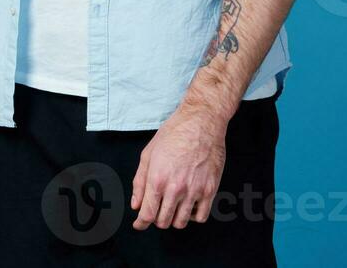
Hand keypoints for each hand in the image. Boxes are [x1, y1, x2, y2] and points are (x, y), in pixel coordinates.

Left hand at [130, 104, 227, 229]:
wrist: (201, 123)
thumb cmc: (173, 134)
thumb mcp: (148, 154)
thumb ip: (139, 182)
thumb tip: (136, 205)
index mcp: (157, 179)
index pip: (147, 214)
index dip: (141, 223)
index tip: (140, 224)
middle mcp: (175, 188)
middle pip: (163, 222)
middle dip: (157, 219)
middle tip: (157, 210)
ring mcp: (194, 191)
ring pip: (181, 222)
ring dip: (174, 219)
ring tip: (173, 207)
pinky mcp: (210, 190)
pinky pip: (201, 217)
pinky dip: (193, 216)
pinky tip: (189, 205)